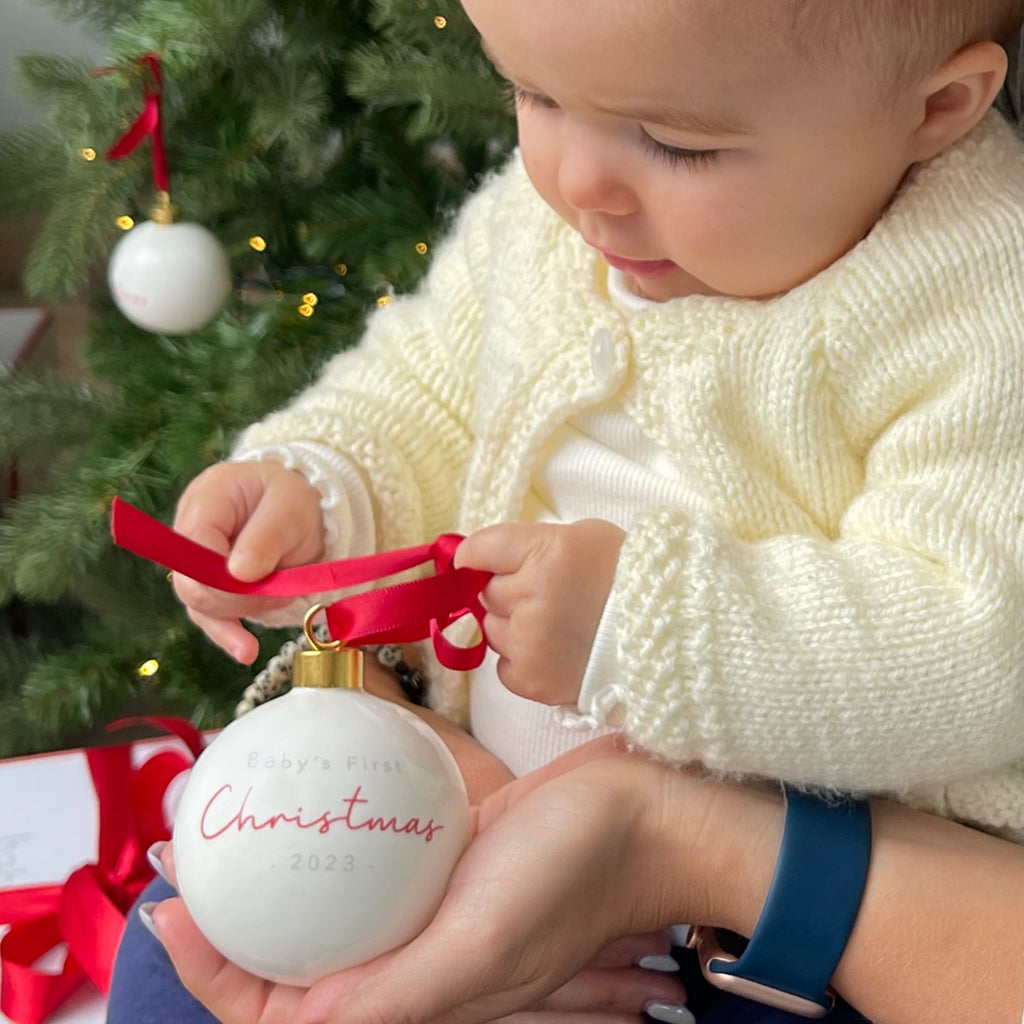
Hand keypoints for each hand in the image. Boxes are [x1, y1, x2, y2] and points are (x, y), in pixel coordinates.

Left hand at [149, 736, 690, 1023]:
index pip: (287, 1013)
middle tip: (180, 860)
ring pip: (323, 909)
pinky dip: (322, 844)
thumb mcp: (481, 946)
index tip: (174, 915)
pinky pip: (364, 859)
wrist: (639, 814)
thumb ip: (394, 996)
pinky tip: (304, 800)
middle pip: (292, 961)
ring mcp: (424, 905)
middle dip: (224, 927)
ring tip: (223, 829)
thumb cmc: (571, 879)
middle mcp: (409, 959)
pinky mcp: (440, 857)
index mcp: (412, 997)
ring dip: (267, 882)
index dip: (217, 980)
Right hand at [171, 460, 325, 662]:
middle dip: (235, 597)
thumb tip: (238, 573)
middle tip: (279, 591)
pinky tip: (246, 651)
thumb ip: (266, 536)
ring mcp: (197, 560)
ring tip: (281, 601)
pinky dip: (229, 634)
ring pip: (200, 602)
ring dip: (241, 612)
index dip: (218, 573)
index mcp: (207, 498)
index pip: (192, 545)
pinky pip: (211, 615)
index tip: (256, 580)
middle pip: (191, 581)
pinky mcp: (211, 585)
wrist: (309, 508)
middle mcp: (191, 528)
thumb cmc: (296, 499)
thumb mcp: (291, 508)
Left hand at [454, 520, 625, 704]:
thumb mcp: (585, 537)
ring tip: (555, 625)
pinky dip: (522, 660)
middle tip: (544, 593)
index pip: (480, 549)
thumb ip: (532, 544)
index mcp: (546, 554)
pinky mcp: (534, 681)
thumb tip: (482, 557)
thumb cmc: (629, 577)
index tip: (477, 560)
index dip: (475, 554)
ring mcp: (530, 643)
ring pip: (493, 629)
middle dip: (507, 590)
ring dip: (513, 625)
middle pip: (487, 592)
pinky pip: (504, 667)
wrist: (671, 634)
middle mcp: (532, 598)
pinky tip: (554, 651)